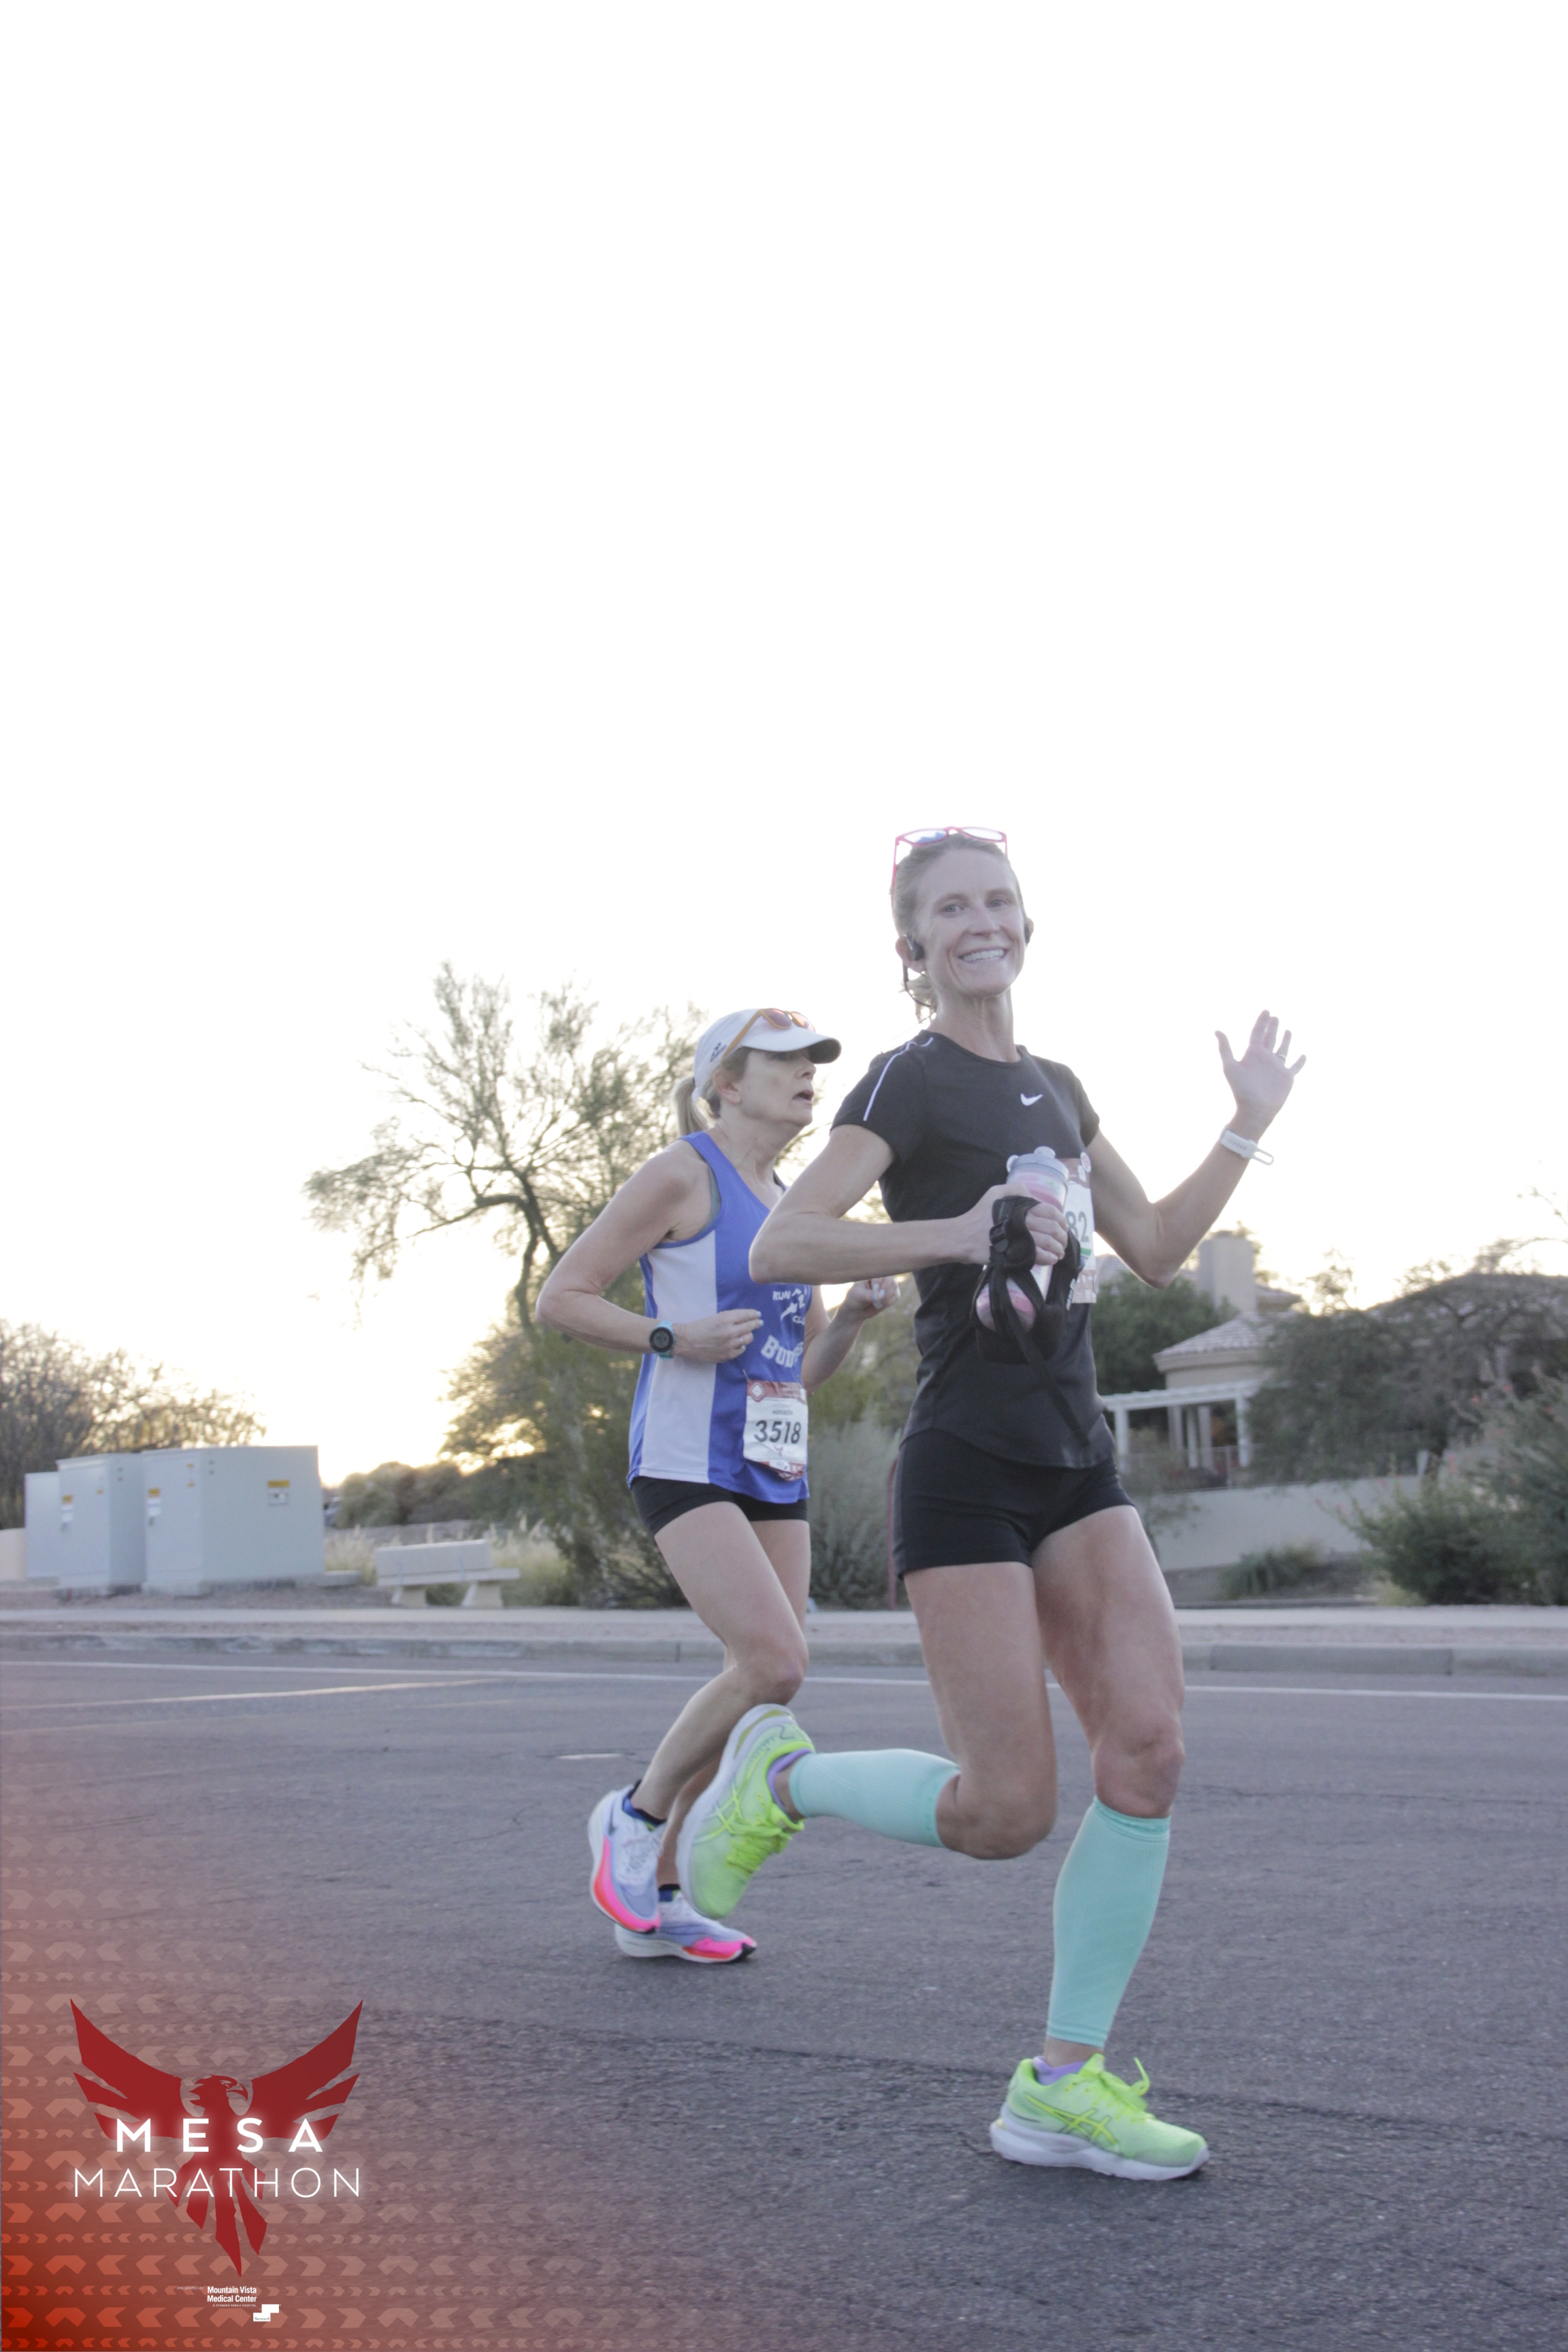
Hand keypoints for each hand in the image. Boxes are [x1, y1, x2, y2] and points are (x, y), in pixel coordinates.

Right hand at [673, 1310, 761, 1362]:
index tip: (758, 1314)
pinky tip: (738, 1343)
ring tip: (747, 1333)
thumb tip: (744, 1319)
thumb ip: (730, 1318)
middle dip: (756, 1323)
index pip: (747, 1315)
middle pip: (750, 1326)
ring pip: (748, 1338)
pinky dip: (741, 1345)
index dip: (754, 1314)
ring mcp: (730, 1344)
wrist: (686, 1341)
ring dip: (748, 1334)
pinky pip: (741, 1349)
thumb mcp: (715, 1317)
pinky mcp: (728, 1355)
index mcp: (726, 1318)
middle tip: (759, 1322)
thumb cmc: (698, 1326)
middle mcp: (730, 1331)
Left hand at [837, 1277, 898, 1323]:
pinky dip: (889, 1302)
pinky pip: (896, 1296)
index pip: (880, 1272)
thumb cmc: (855, 1298)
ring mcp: (888, 1285)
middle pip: (891, 1279)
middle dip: (886, 1289)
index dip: (879, 1281)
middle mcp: (881, 1278)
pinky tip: (880, 1305)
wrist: (857, 1309)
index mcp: (871, 1274)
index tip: (875, 1289)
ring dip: (887, 1297)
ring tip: (876, 1303)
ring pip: (894, 1288)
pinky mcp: (892, 1294)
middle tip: (879, 1298)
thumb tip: (879, 1296)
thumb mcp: (858, 1295)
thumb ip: (868, 1294)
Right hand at [951, 1185, 1067, 1268]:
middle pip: (1051, 1228)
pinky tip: (1051, 1259)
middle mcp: (1021, 1221)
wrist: (963, 1237)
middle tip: (1063, 1241)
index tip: (1064, 1226)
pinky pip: (1036, 1256)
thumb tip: (1033, 1196)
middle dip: (1061, 1236)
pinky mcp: (1013, 1252)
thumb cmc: (979, 1214)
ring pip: (1046, 1243)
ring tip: (1060, 1252)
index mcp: (1020, 1206)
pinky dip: (1047, 1258)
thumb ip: (1015, 1190)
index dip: (1060, 1219)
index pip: (1049, 1211)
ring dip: (1057, 1248)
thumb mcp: (995, 1192)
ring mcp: (1018, 1238)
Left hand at [1216, 1010, 1305, 1135]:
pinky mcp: (1287, 1077)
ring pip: (1282, 1049)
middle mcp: (1265, 1059)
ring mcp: (1276, 1067)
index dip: (1261, 1021)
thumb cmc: (1241, 1090)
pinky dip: (1300, 1061)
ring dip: (1285, 1039)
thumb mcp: (1231, 1067)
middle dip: (1272, 1027)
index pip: (1257, 1033)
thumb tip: (1217, 1030)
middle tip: (1274, 1016)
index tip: (1266, 1011)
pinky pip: (1295, 1067)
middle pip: (1269, 1038)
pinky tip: (1304, 1054)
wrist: (1255, 1109)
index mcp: (1252, 1054)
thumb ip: (1225, 1048)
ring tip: (1288, 1029)